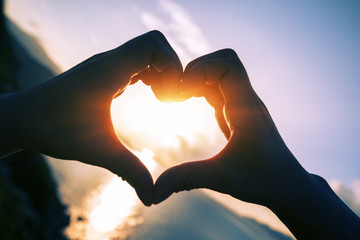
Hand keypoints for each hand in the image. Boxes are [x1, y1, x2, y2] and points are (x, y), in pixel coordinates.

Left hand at [1, 31, 182, 205]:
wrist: (22, 119)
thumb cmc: (53, 129)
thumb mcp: (97, 151)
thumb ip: (129, 171)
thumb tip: (152, 198)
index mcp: (110, 70)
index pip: (153, 45)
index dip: (173, 67)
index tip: (171, 98)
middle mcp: (109, 61)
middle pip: (155, 44)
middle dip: (172, 70)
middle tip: (170, 100)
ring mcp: (106, 65)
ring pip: (146, 52)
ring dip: (161, 71)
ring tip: (162, 99)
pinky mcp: (103, 72)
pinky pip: (135, 62)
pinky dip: (150, 74)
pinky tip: (148, 94)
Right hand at [153, 49, 359, 238]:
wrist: (287, 184)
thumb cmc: (263, 180)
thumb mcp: (221, 179)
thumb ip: (186, 180)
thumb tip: (153, 195)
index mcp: (246, 108)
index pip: (228, 66)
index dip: (200, 69)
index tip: (181, 91)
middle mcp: (246, 100)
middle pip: (224, 60)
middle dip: (196, 68)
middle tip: (177, 91)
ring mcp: (242, 104)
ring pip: (220, 72)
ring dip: (197, 77)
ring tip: (177, 96)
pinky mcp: (236, 111)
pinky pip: (217, 87)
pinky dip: (199, 87)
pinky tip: (186, 101)